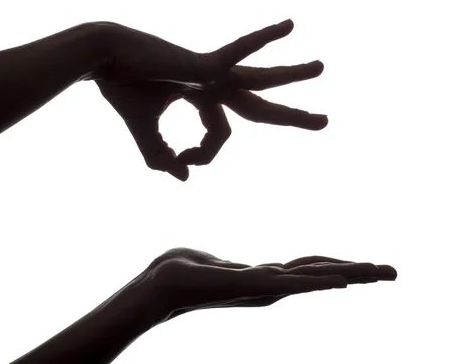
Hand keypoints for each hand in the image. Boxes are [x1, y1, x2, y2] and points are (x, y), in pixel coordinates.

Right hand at [91, 20, 326, 180]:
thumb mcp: (145, 134)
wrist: (103, 60)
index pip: (219, 136)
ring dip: (292, 75)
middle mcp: (213, 83)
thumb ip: (162, 157)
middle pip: (259, 106)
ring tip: (322, 68)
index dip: (203, 156)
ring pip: (260, 79)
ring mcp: (211, 71)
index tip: (181, 160)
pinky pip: (237, 51)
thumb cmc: (123, 91)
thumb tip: (185, 178)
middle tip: (324, 122)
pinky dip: (261, 39)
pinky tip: (289, 25)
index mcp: (202, 95)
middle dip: (292, 116)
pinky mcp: (203, 63)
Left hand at [146, 248, 396, 321]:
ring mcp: (262, 289)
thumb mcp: (217, 264)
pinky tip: (341, 281)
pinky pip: (289, 283)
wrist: (159, 284)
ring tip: (380, 272)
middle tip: (393, 271)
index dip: (339, 267)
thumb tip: (236, 267)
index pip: (309, 270)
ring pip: (313, 279)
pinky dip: (318, 283)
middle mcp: (269, 287)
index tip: (367, 266)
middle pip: (320, 275)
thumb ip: (236, 269)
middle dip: (357, 273)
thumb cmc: (184, 271)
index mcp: (263, 278)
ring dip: (349, 275)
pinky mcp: (250, 286)